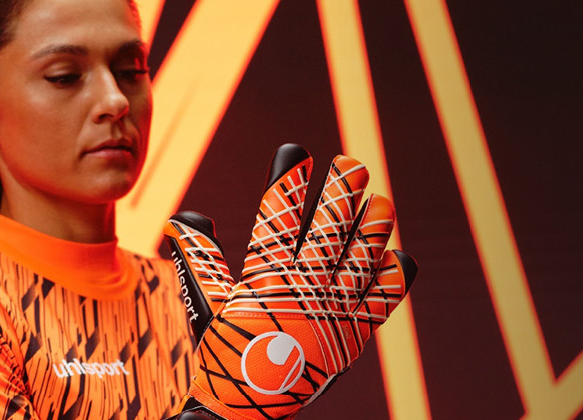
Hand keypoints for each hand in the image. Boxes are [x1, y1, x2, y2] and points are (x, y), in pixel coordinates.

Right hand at [162, 144, 418, 419]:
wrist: (246, 405)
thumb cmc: (222, 351)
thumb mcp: (206, 302)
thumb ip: (199, 256)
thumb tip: (184, 216)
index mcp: (263, 280)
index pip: (276, 219)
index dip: (287, 182)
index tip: (297, 152)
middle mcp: (300, 292)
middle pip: (327, 231)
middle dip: (341, 194)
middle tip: (354, 166)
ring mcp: (330, 314)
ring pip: (359, 259)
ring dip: (373, 228)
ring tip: (382, 202)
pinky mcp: (351, 336)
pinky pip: (380, 301)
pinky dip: (391, 278)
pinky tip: (398, 257)